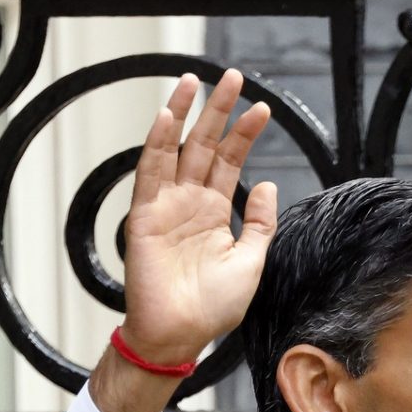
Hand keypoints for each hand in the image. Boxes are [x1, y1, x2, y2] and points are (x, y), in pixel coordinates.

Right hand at [118, 68, 277, 361]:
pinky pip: (151, 172)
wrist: (180, 335)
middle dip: (218, 110)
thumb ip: (260, 223)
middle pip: (205, 145)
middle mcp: (190, 203)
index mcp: (214, 213)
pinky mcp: (145, 215)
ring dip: (185, 114)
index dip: (245, 134)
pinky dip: (158, 143)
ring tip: (195, 80)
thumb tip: (266, 183)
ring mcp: (166, 206)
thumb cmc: (212, 308)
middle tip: (232, 76)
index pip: (230, 162)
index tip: (262, 108)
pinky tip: (169, 116)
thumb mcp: (251, 261)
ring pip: (176, 148)